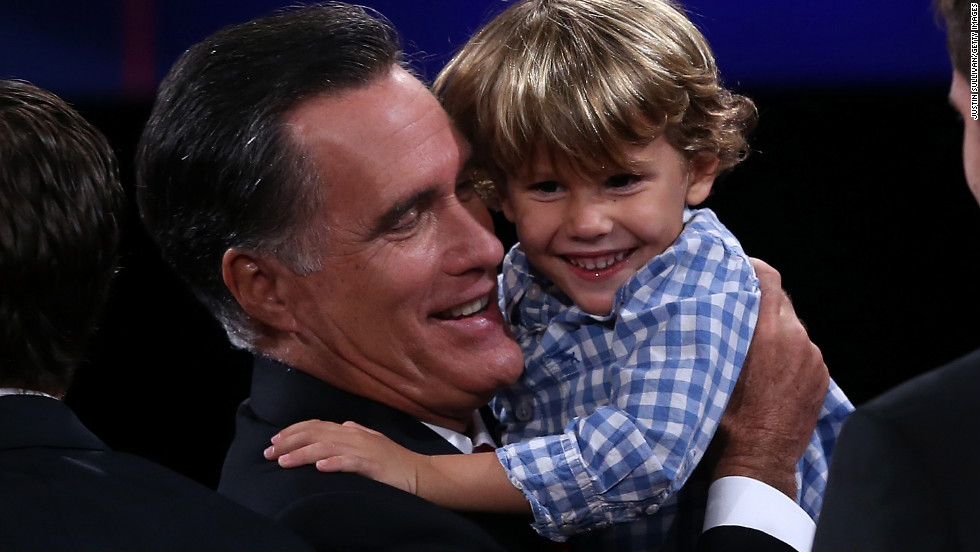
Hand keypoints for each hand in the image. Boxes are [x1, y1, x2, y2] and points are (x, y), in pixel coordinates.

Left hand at [265, 419, 428, 494]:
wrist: (420, 474)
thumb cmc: (395, 461)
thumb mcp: (374, 441)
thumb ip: (358, 432)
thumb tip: (344, 424)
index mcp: (352, 430)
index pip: (316, 425)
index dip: (293, 431)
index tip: (274, 441)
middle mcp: (354, 435)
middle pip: (316, 433)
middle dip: (289, 442)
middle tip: (269, 453)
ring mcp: (364, 449)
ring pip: (327, 446)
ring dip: (303, 454)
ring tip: (284, 462)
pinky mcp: (372, 464)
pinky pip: (350, 462)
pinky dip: (334, 463)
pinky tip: (320, 467)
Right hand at [706, 259, 828, 499]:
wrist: (759, 459)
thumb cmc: (727, 417)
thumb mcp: (714, 366)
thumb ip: (721, 329)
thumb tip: (715, 302)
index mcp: (770, 332)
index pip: (767, 278)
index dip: (751, 267)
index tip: (736, 269)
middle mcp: (798, 338)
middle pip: (781, 301)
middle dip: (760, 302)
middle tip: (736, 311)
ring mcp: (814, 358)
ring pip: (792, 326)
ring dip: (774, 329)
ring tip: (752, 347)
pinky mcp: (821, 377)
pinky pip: (803, 350)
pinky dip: (787, 352)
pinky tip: (769, 371)